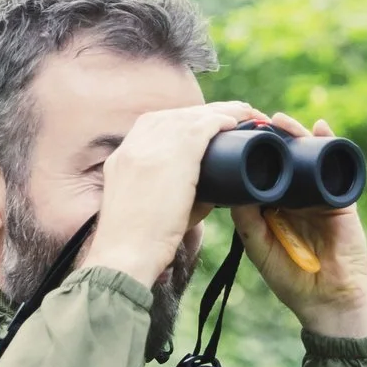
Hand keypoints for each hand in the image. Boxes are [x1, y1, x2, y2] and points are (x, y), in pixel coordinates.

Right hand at [78, 100, 257, 289]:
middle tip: (230, 115)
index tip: (204, 125)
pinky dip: (220, 121)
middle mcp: (134, 145)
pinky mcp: (172, 156)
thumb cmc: (140, 242)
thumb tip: (217, 193)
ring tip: (242, 113)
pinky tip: (235, 121)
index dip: (184, 121)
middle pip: (174, 117)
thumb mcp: (151, 207)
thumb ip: (179, 194)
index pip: (156, 125)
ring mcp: (151, 147)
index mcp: (123, 156)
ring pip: (190, 118)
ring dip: (219, 112)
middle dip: (203, 113)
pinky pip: (201, 128)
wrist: (125, 253)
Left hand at [232, 112, 366, 338]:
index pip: (264, 175)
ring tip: (281, 120)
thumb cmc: (292, 280)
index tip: (237, 136)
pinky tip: (319, 127)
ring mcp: (320, 198)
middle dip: (274, 139)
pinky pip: (336, 168)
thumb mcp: (259, 247)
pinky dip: (329, 145)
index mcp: (276, 210)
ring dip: (297, 136)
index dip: (254, 156)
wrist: (329, 301)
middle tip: (257, 121)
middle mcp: (297, 200)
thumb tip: (233, 187)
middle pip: (286, 161)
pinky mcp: (341, 201)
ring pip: (309, 159)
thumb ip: (247, 220)